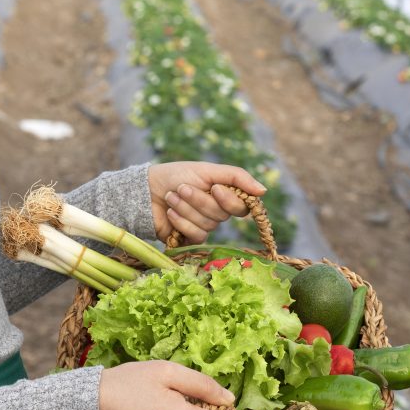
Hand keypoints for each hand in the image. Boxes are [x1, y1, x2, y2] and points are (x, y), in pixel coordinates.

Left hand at [147, 161, 266, 242]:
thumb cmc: (175, 176)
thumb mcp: (207, 170)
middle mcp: (217, 212)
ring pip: (207, 225)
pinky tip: (170, 212)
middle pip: (222, 215)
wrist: (145, 190)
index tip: (215, 188)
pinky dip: (181, 222)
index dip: (229, 200)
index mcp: (224, 196)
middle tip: (182, 188)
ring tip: (171, 197)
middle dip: (199, 200)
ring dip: (186, 208)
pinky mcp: (189, 239)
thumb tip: (264, 191)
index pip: (241, 207)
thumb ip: (237, 177)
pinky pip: (197, 236)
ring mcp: (204, 226)